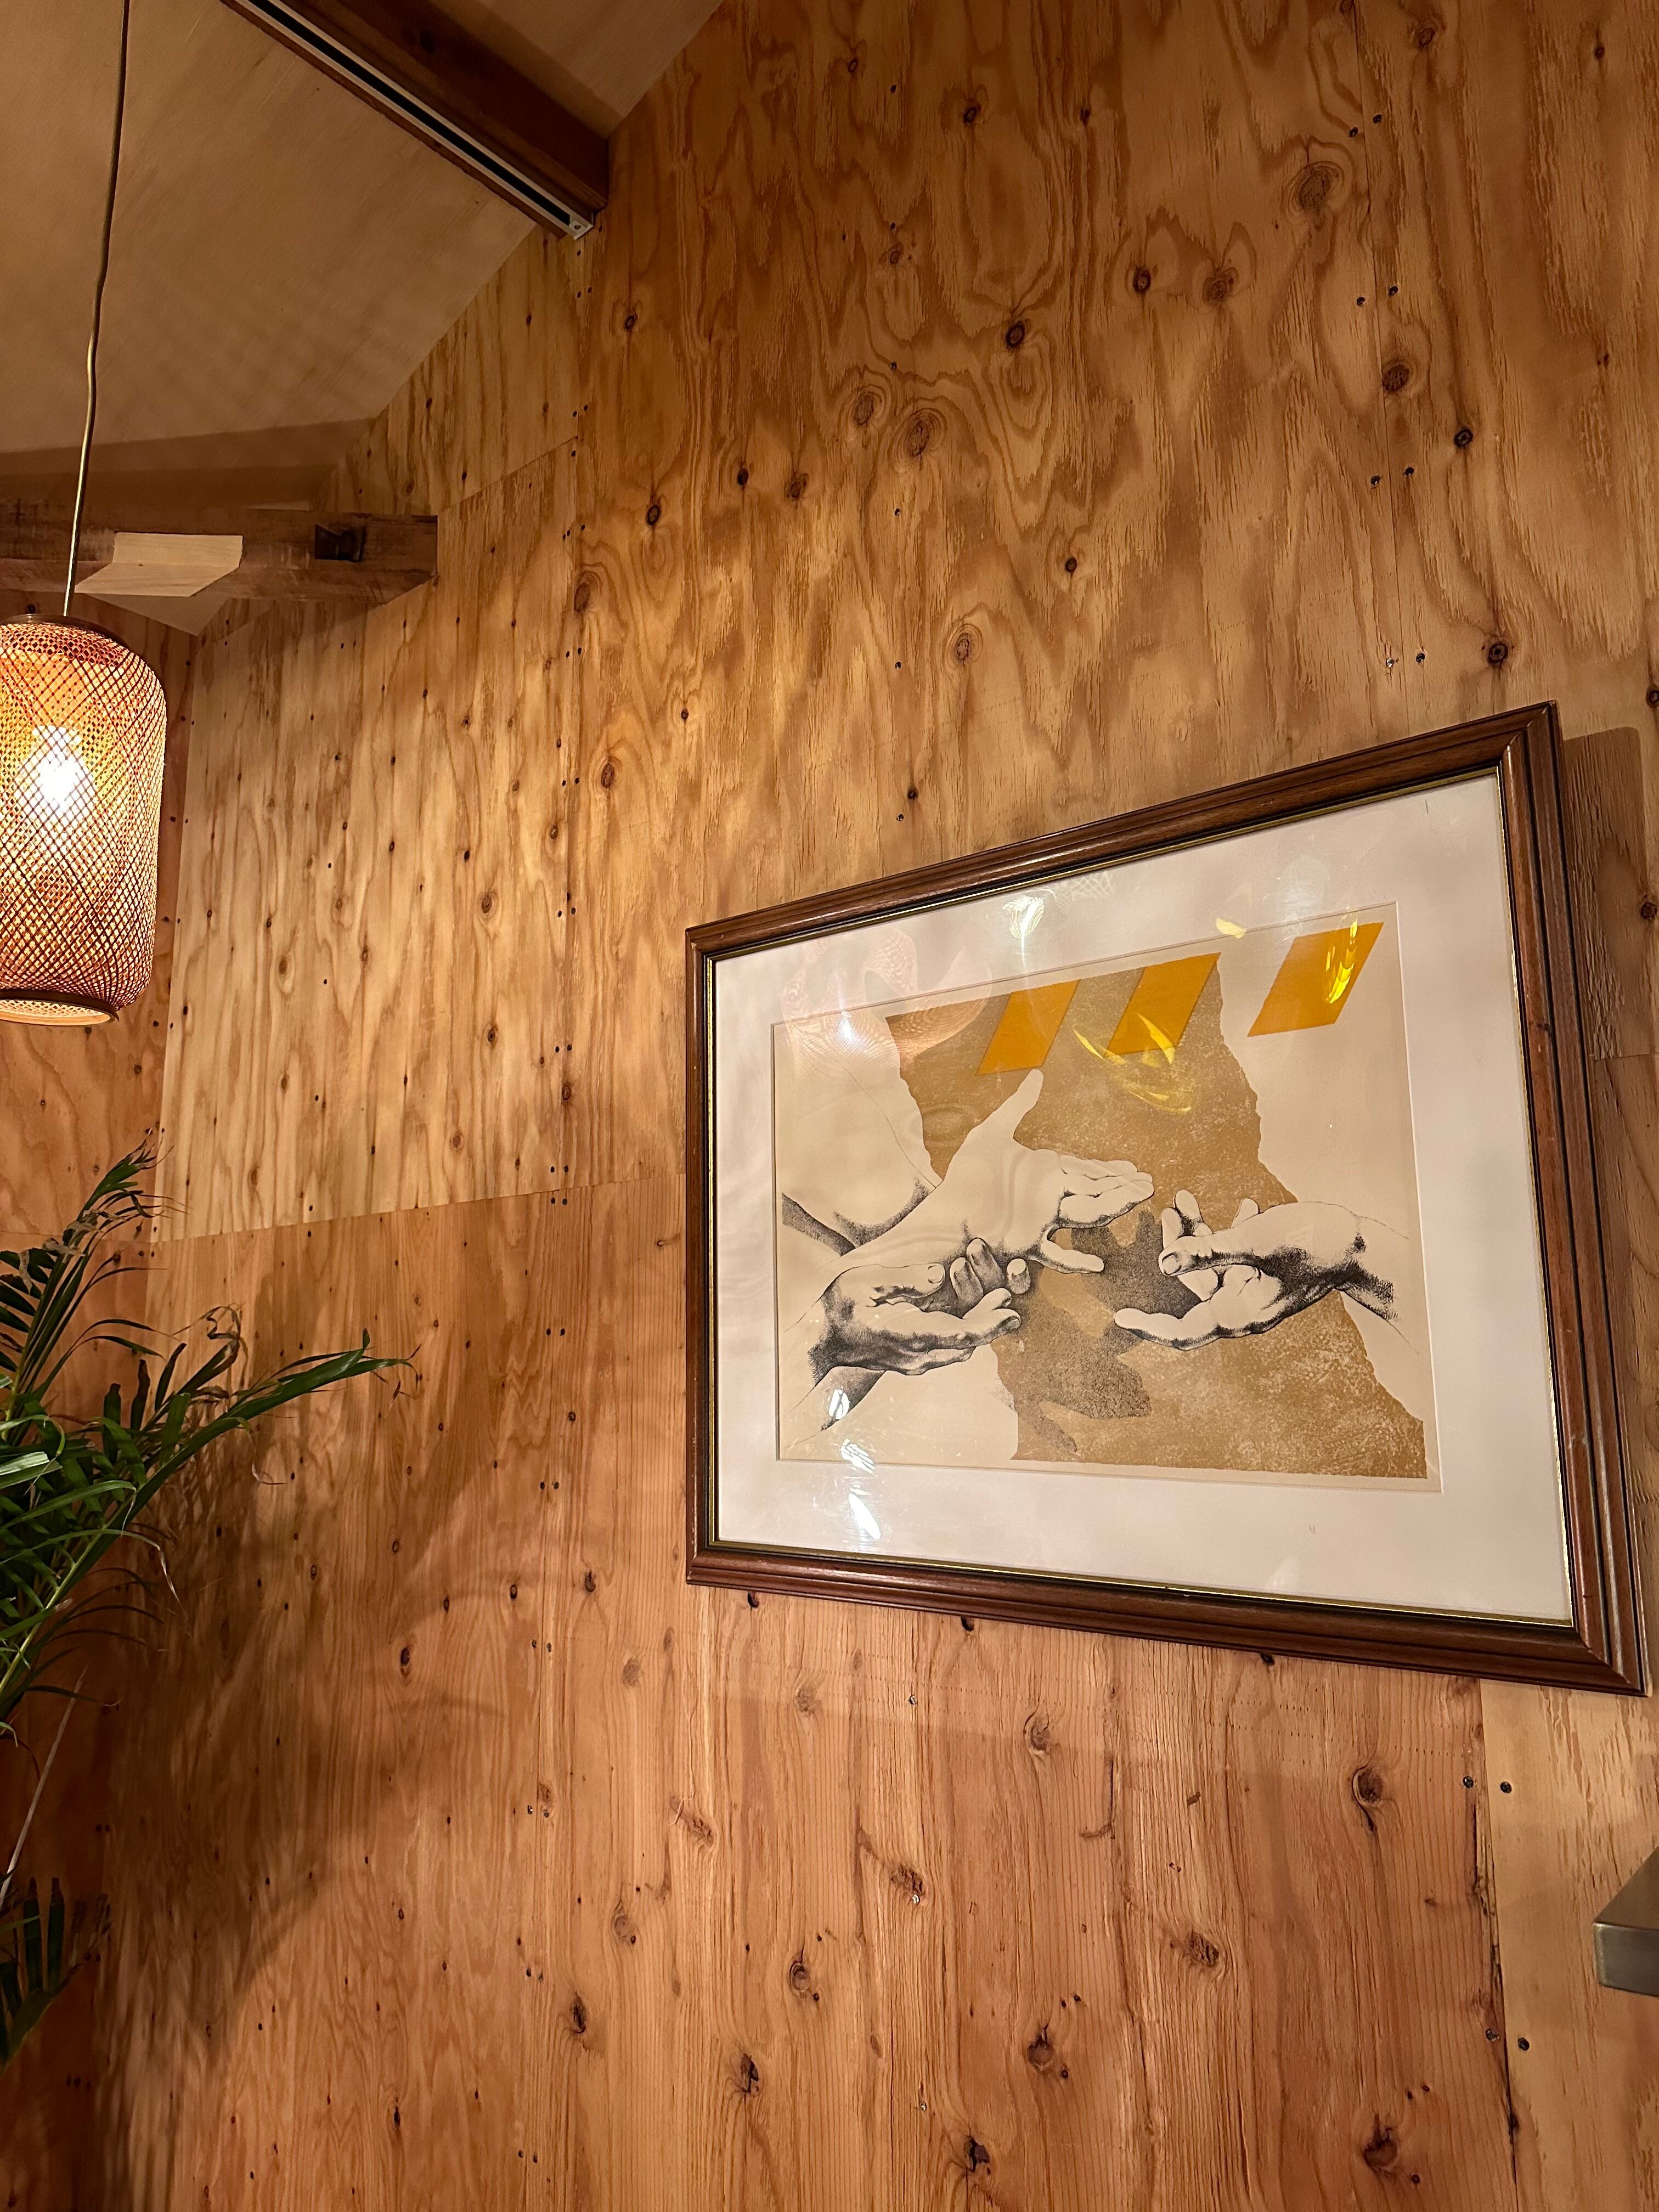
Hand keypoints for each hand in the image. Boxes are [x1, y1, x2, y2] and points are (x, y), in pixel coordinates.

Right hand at [811, 1245, 1029, 1381]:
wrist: (820, 1340)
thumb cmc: (839, 1307)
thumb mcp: (866, 1282)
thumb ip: (903, 1280)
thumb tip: (937, 1275)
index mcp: (908, 1335)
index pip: (960, 1336)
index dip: (989, 1325)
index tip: (1011, 1314)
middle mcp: (916, 1355)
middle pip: (966, 1344)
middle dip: (990, 1322)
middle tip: (1008, 1297)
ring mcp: (914, 1363)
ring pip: (958, 1350)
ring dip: (978, 1328)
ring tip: (994, 1302)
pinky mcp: (911, 1362)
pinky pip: (946, 1351)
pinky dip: (963, 1334)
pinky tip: (968, 1315)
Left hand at [923, 1069, 1151, 1274]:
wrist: (943, 1212)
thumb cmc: (965, 1176)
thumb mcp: (991, 1134)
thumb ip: (1017, 1106)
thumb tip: (1038, 1074)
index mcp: (1044, 1172)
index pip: (1085, 1170)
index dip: (1111, 1170)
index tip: (1135, 1169)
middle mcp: (1048, 1197)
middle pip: (1094, 1191)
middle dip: (1122, 1187)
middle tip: (1150, 1185)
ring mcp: (1040, 1221)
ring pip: (1085, 1215)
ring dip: (1112, 1208)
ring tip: (1137, 1202)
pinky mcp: (1025, 1243)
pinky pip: (1055, 1255)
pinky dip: (1074, 1261)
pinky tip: (1097, 1266)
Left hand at [1113, 1193, 1391, 1345]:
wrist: (1361, 1243)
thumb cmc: (1312, 1244)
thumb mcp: (1254, 1243)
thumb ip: (1209, 1252)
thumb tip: (1163, 1262)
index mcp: (1240, 1314)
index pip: (1183, 1331)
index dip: (1150, 1328)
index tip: (1120, 1318)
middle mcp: (1244, 1307)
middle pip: (1193, 1287)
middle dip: (1176, 1249)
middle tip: (1166, 1211)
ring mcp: (1256, 1289)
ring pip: (1212, 1266)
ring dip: (1198, 1234)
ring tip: (1183, 1197)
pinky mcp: (1266, 1271)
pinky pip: (1235, 1257)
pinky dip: (1228, 1233)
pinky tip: (1240, 1205)